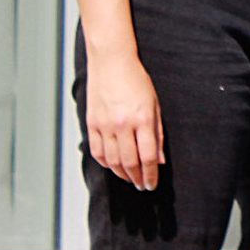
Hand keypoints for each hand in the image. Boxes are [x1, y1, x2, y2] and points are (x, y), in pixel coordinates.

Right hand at [86, 49, 163, 190]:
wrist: (112, 63)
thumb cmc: (137, 81)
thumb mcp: (155, 105)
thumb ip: (157, 134)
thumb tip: (158, 160)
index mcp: (142, 119)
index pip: (147, 156)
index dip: (150, 175)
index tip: (152, 184)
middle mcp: (122, 124)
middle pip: (129, 162)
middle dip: (137, 178)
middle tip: (143, 186)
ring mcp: (104, 125)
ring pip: (111, 160)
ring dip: (122, 174)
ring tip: (131, 179)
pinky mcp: (91, 124)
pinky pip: (97, 151)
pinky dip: (105, 163)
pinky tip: (114, 166)